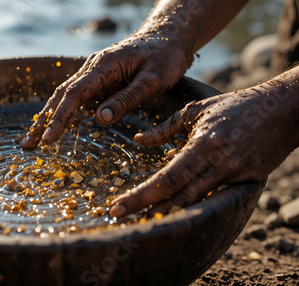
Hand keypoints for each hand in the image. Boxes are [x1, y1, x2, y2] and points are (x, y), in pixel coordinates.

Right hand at [21, 32, 192, 148]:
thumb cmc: (165, 57)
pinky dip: (65, 114)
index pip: (74, 93)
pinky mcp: (98, 81)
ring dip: (49, 118)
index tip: (48, 138)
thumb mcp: (154, 79)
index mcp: (104, 65)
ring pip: (65, 97)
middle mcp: (92, 68)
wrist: (168, 37)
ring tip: (34, 141)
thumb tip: (100, 120)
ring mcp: (94, 74)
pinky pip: (78, 98)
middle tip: (27, 144)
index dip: (59, 117)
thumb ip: (127, 99)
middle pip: (60, 95)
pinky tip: (56, 129)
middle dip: (43, 120)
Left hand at [109, 82, 298, 217]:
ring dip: (168, 211)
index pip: (166, 177)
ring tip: (143, 218)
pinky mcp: (248, 182)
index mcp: (204, 143)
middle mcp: (220, 163)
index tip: (117, 206)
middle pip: (178, 196)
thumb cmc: (237, 106)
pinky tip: (176, 208)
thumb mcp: (198, 110)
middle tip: (120, 217)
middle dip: (146, 209)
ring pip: (196, 201)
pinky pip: (215, 196)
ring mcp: (236, 175)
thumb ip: (166, 128)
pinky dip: (195, 203)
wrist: (285, 109)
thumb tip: (140, 140)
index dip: (140, 195)